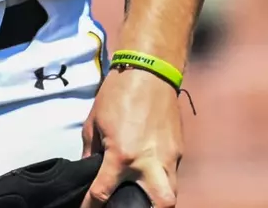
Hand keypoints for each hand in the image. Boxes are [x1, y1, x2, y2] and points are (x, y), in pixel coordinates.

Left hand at [81, 65, 182, 207]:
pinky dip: (163, 179)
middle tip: (130, 206)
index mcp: (121, 155)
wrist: (148, 73)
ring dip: (160, 200)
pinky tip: (151, 175)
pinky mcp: (179, 150)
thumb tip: (88, 170)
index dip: (91, 206)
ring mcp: (168, 157)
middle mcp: (148, 162)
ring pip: (172, 192)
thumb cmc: (116, 95)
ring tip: (145, 199)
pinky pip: (173, 174)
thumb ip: (91, 151)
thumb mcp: (93, 123)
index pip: (103, 192)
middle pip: (160, 203)